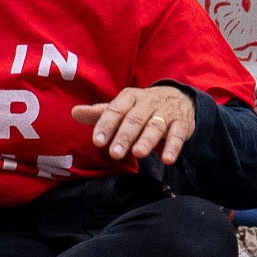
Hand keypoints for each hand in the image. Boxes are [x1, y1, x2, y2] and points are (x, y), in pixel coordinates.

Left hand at [78, 83, 198, 169]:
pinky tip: (167, 159)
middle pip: (135, 119)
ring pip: (156, 125)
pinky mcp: (182, 123)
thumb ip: (100, 113)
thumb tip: (74, 112)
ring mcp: (166, 112)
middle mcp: (148, 102)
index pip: (115, 110)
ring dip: (147, 140)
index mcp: (130, 97)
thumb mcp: (122, 107)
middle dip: (124, 136)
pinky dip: (173, 147)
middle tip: (114, 153)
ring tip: (138, 154)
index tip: (97, 142)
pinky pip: (178, 135)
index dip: (106, 125)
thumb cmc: (142, 107)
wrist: (179, 98)